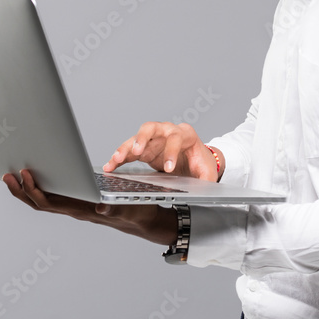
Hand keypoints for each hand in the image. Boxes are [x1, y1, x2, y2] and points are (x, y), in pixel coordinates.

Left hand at [2, 169, 175, 245]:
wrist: (144, 221)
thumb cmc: (136, 212)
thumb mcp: (128, 209)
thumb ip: (115, 209)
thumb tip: (101, 207)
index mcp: (81, 209)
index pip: (50, 203)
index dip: (33, 190)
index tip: (24, 174)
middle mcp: (74, 209)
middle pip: (40, 203)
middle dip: (22, 190)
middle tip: (7, 175)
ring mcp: (75, 206)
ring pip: (45, 200)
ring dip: (27, 190)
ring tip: (13, 175)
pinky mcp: (79, 201)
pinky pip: (55, 196)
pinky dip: (42, 186)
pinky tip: (37, 176)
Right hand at [103, 121, 220, 180]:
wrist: (195, 160)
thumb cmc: (201, 163)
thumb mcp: (207, 172)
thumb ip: (206, 180)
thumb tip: (205, 192)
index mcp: (185, 134)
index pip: (176, 138)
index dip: (171, 152)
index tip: (168, 169)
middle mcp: (167, 131)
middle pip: (152, 127)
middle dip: (143, 138)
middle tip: (137, 151)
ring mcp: (154, 138)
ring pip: (136, 137)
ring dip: (126, 147)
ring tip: (116, 159)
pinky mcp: (144, 148)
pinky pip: (129, 149)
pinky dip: (119, 157)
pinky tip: (111, 165)